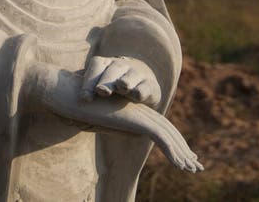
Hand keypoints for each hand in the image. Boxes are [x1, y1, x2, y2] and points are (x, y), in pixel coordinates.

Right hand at [27, 63, 202, 172]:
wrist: (62, 91)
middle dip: (182, 148)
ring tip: (193, 168)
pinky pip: (159, 136)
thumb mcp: (96, 120)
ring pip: (166, 134)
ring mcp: (134, 112)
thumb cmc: (74, 105)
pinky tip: (182, 165)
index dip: (170, 142)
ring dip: (182, 153)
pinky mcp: (131, 117)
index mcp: (128, 111)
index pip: (156, 128)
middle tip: (196, 166)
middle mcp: (135, 109)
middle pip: (166, 130)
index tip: (182, 157)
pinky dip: (173, 151)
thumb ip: (114, 126)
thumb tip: (126, 133)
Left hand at [80, 55, 161, 106]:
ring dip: (125, 81)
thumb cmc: (111, 92)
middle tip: (101, 91)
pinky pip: (145, 87)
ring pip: (130, 75)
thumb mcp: (99, 92)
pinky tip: (136, 95)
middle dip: (106, 80)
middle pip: (113, 69)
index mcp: (105, 65)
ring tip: (121, 87)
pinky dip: (141, 90)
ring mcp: (137, 74)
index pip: (96, 65)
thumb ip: (86, 102)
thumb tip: (69, 120)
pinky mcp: (150, 86)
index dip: (89, 80)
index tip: (84, 98)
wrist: (139, 86)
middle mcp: (121, 66)